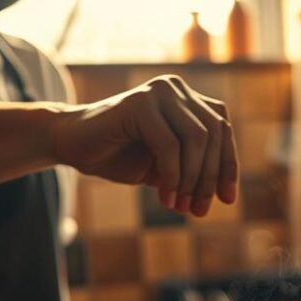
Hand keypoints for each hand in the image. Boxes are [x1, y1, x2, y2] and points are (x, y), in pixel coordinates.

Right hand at [47, 75, 238, 215]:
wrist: (72, 146)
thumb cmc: (118, 157)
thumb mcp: (165, 166)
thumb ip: (194, 170)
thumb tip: (226, 194)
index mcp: (186, 99)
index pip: (222, 129)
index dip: (228, 166)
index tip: (227, 201)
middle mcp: (175, 88)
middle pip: (213, 134)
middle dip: (209, 178)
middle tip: (198, 211)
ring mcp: (158, 92)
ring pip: (196, 139)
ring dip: (191, 180)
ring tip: (179, 207)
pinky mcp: (140, 103)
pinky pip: (170, 145)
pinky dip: (172, 177)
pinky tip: (165, 198)